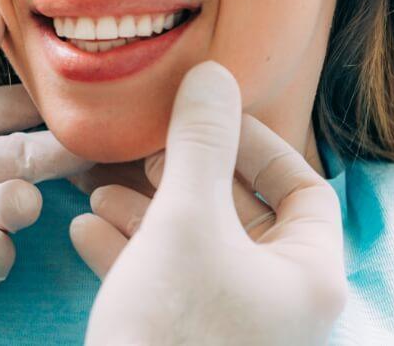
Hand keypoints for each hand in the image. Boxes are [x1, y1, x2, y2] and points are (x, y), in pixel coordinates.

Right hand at [70, 61, 346, 344]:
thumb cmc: (172, 327)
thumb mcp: (183, 218)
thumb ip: (198, 143)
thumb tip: (210, 74)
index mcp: (307, 276)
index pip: (303, 188)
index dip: (253, 143)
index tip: (200, 119)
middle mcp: (279, 304)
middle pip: (241, 215)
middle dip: (182, 175)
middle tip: (142, 152)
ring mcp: (232, 327)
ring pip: (195, 248)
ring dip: (145, 211)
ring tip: (99, 187)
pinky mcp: (185, 341)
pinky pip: (166, 283)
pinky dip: (129, 251)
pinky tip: (85, 229)